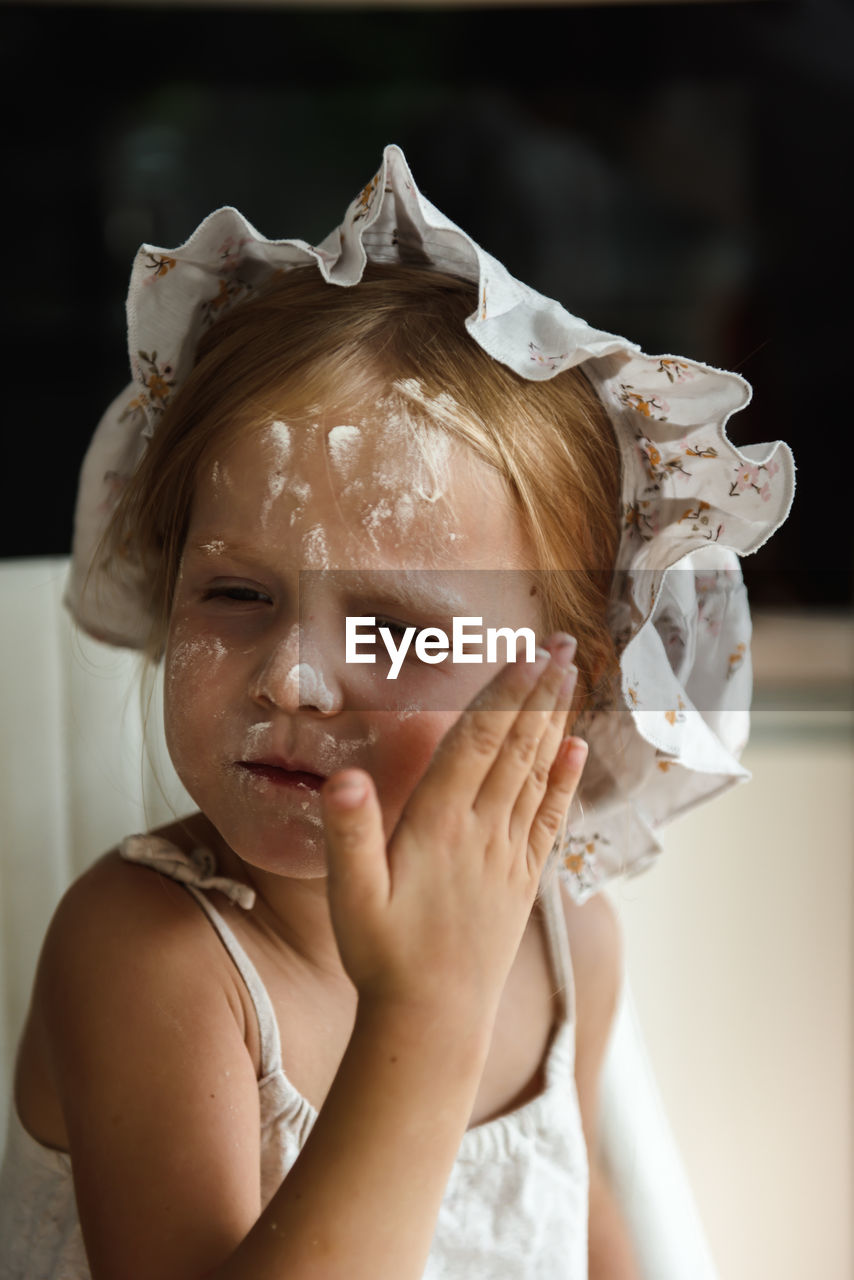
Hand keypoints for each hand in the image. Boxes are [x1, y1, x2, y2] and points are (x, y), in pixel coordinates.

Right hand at [320, 634, 586, 1022]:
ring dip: (553, 720)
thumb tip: (343, 778)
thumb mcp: (350, 898)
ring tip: (569, 676)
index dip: (501, 694)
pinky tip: (575, 749)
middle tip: (560, 644)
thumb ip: (349, 835)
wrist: (433, 1022)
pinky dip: (564, 779)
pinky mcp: (522, 880)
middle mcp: (482, 833)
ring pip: (535, 773)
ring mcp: (508, 856)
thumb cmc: (382, 957)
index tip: (524, 652)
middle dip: (538, 691)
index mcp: (439, 827)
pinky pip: (549, 818)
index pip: (475, 744)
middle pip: (515, 747)